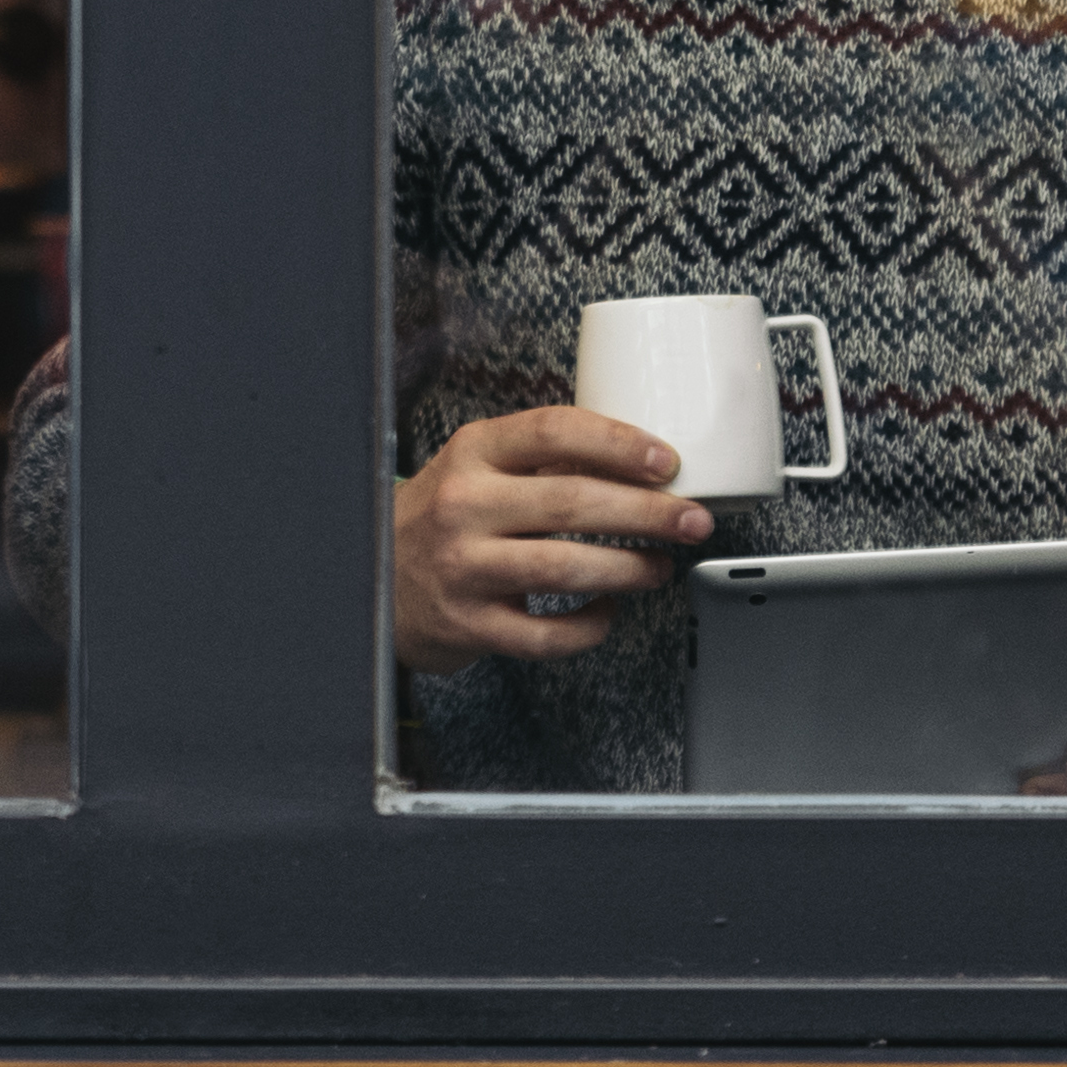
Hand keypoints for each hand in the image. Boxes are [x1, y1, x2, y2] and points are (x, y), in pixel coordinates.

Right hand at [393, 408, 710, 675]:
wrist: (374, 580)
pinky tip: (607, 612)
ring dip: (628, 569)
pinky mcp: (468, 624)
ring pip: (564, 569)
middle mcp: (464, 505)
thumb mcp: (479, 468)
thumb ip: (544, 460)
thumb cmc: (444, 518)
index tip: (667, 462)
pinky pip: (546, 635)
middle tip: (692, 521)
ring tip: (658, 568)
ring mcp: (464, 567)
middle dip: (648, 513)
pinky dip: (589, 627)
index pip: (554, 432)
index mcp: (473, 452)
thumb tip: (640, 462)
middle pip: (571, 502)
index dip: (619, 444)